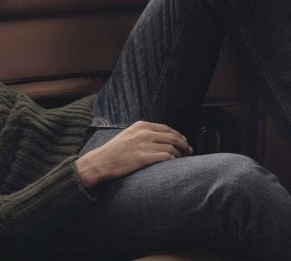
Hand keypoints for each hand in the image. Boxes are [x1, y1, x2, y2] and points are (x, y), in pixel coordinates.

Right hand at [75, 121, 192, 188]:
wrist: (101, 161)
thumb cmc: (114, 150)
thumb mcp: (128, 134)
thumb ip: (143, 133)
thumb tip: (160, 137)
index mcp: (141, 125)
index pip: (167, 128)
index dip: (178, 135)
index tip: (184, 140)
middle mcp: (144, 133)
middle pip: (173, 137)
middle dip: (184, 144)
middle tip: (189, 150)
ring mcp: (144, 145)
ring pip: (172, 148)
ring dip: (180, 154)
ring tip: (183, 159)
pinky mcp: (144, 158)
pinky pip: (166, 157)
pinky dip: (173, 160)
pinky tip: (174, 164)